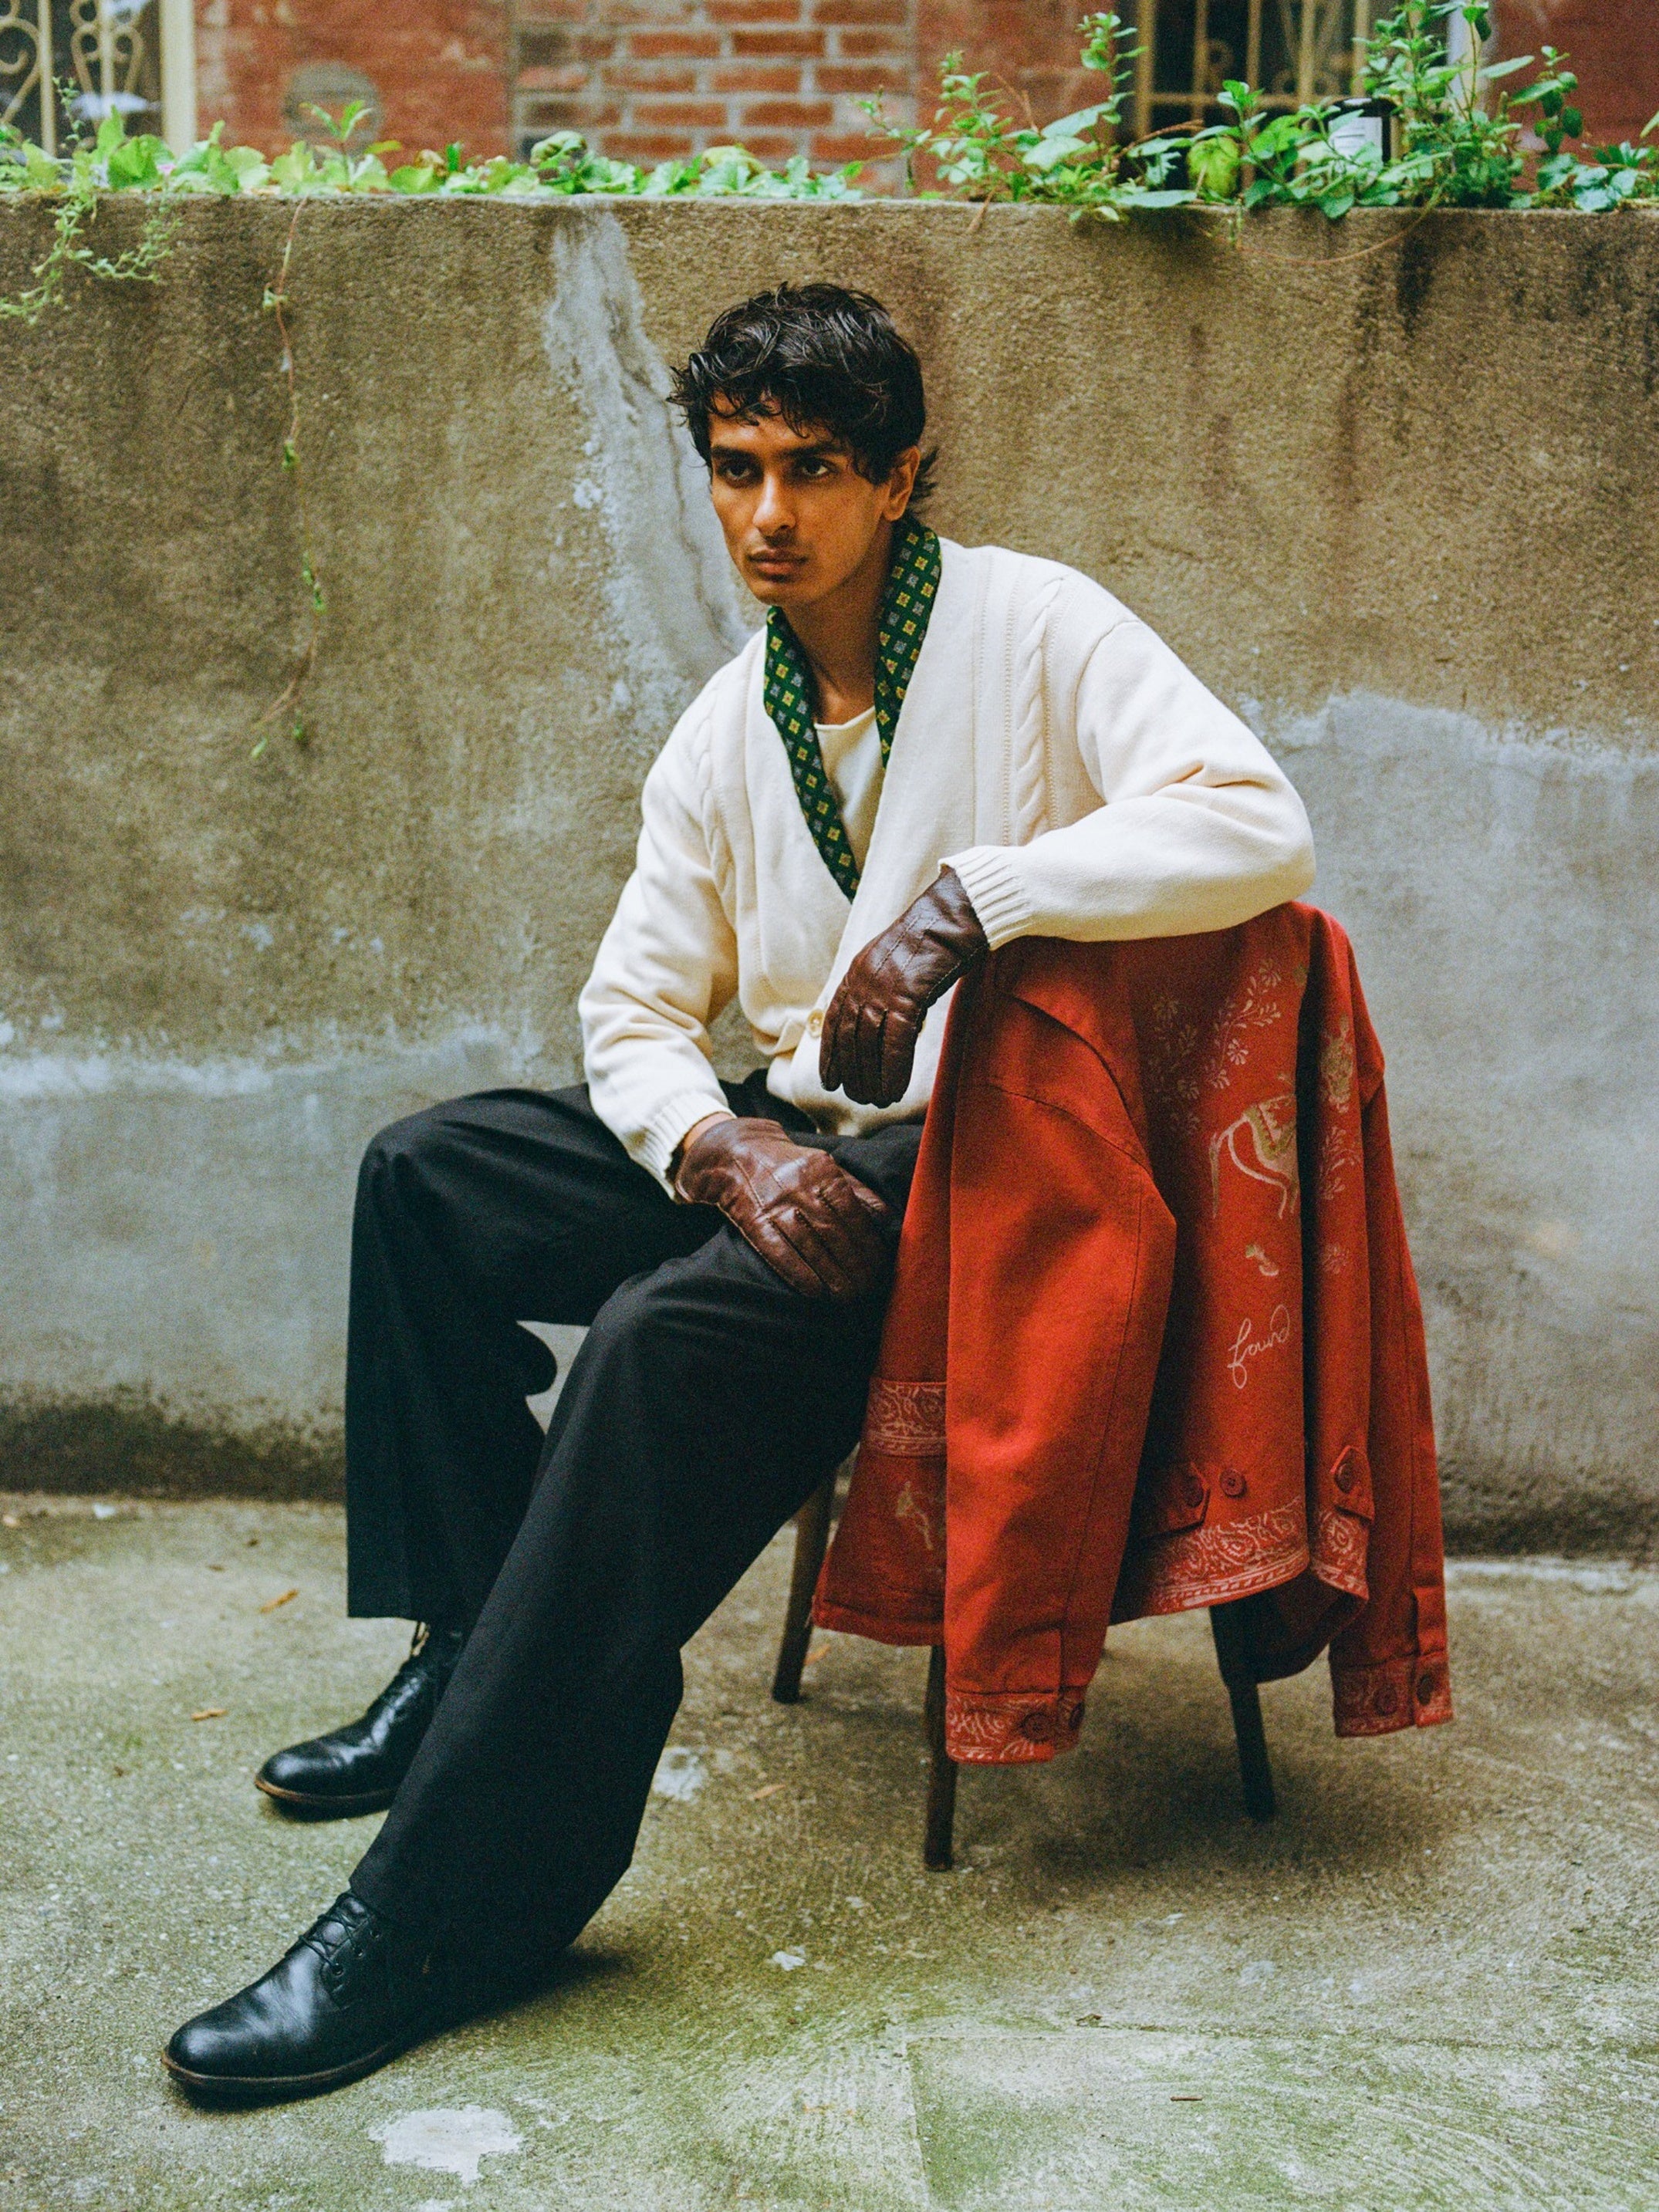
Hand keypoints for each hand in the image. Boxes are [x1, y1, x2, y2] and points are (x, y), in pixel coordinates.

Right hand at [676, 1116, 891, 1299]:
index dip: (868, 1243)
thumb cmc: (792, 1167)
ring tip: (848, 1295)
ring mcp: (775, 1205)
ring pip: (809, 1245)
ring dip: (831, 1274)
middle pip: (832, 1232)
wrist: (737, 1154)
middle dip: (853, 1264)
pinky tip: (815, 1291)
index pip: (851, 1213)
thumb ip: (857, 1191)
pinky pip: (778, 1251)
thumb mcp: (826, 1167)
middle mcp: (799, 1188)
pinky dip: (798, 1273)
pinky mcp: (754, 1221)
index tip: (880, 1265)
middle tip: (868, 1286)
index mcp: (822, 1172)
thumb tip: (887, 1218)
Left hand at [819, 867, 987, 1106]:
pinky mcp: (907, 995)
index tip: (829, 1080)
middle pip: (849, 1037)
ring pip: (868, 1044)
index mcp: (856, 973)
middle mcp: (862, 981)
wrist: (953, 916)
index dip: (830, 1054)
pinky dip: (892, 1070)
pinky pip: (895, 1042)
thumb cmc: (933, 941)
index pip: (834, 1020)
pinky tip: (894, 1091)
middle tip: (858, 1097)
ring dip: (870, 1077)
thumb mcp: (897, 964)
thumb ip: (885, 990)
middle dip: (850, 1072)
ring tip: (876, 1100)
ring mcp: (882, 988)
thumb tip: (888, 1023)